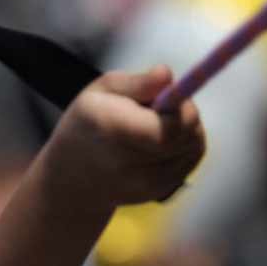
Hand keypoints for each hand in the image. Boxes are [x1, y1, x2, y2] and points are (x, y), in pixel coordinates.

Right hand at [44, 66, 204, 210]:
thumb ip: (137, 82)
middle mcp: (130, 162)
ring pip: (194, 145)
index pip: (169, 128)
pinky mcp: (160, 190)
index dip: (181, 108)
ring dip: (186, 128)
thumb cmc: (88, 125)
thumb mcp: (101, 91)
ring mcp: (147, 183)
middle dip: (185, 113)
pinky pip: (191, 159)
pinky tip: (160, 141)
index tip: (170, 94)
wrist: (72, 178)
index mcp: (112, 129)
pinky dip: (185, 145)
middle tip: (159, 107)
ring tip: (156, 124)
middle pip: (187, 135)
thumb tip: (167, 75)